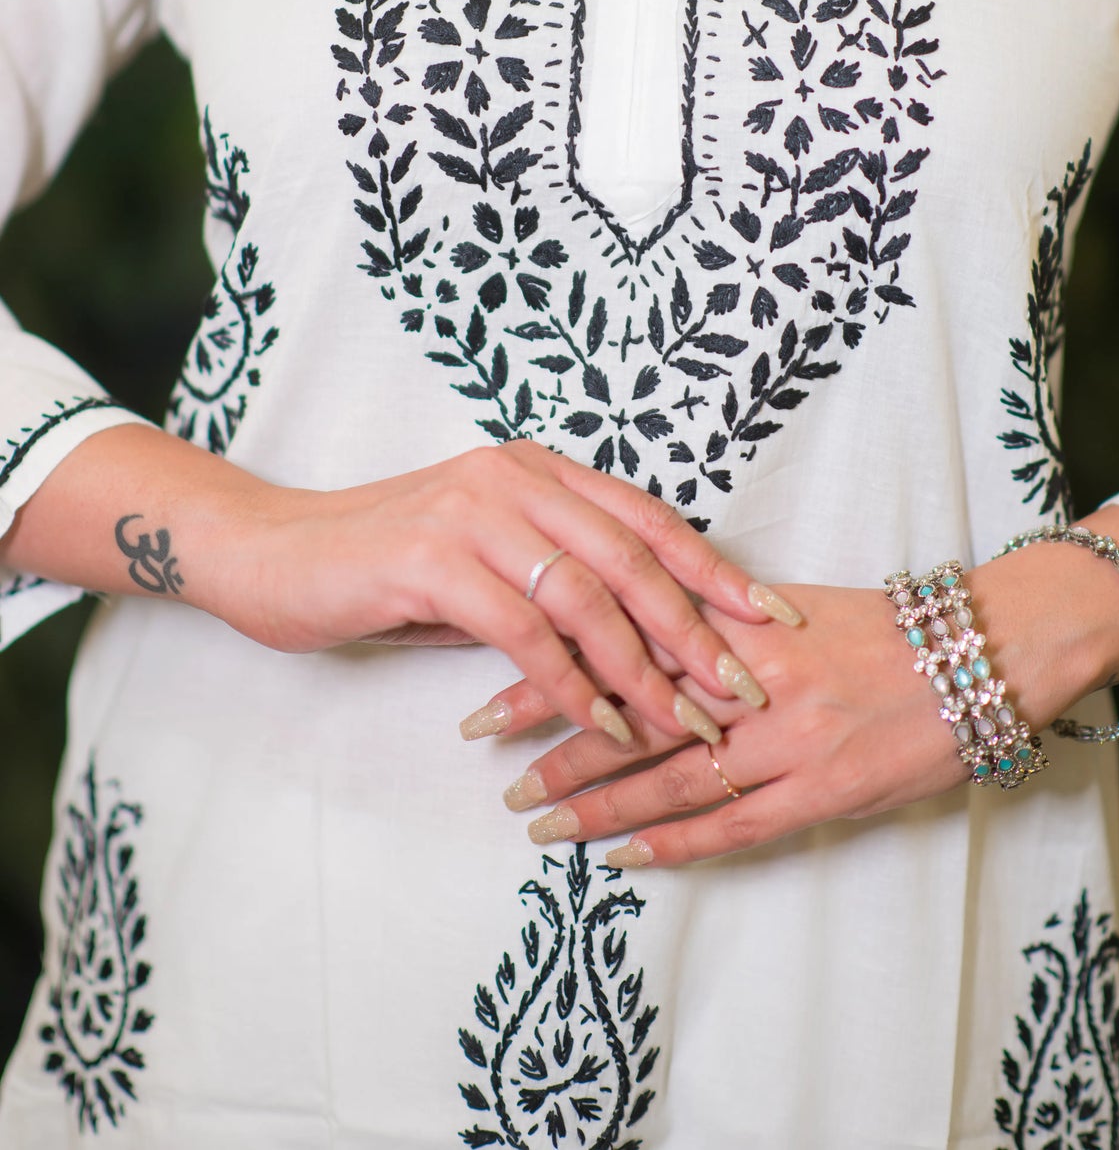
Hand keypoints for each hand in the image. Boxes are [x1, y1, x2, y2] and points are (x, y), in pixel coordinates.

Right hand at [236, 438, 800, 746]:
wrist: (271, 552)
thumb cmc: (382, 561)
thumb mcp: (480, 554)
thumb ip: (548, 574)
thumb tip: (636, 630)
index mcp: (536, 468)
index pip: (647, 519)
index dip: (715, 570)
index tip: (774, 618)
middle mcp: (514, 477)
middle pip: (633, 557)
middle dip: (698, 627)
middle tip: (746, 687)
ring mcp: (473, 513)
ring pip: (588, 594)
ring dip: (644, 667)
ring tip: (686, 722)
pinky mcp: (432, 561)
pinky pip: (525, 630)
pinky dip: (572, 683)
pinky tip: (601, 723)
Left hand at [473, 545, 1118, 866]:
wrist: (979, 648)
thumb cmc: (879, 625)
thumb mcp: (787, 606)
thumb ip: (714, 619)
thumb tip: (633, 622)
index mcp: (736, 623)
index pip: (621, 643)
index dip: (553, 665)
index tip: (494, 685)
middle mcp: (750, 678)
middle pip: (633, 711)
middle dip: (556, 739)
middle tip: (491, 763)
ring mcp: (786, 738)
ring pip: (671, 775)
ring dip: (599, 801)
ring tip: (538, 819)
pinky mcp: (822, 789)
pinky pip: (734, 825)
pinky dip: (675, 842)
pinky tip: (624, 856)